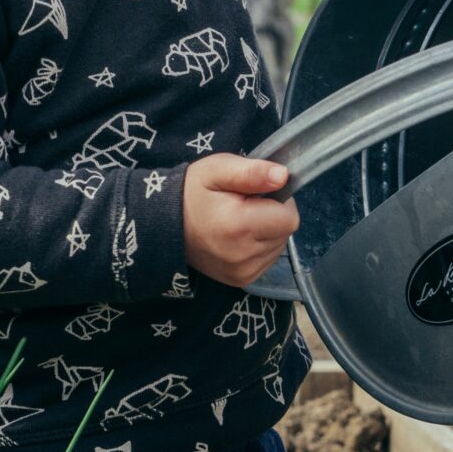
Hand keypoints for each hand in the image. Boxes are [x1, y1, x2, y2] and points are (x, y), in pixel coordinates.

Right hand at [183, 154, 298, 286]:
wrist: (163, 225)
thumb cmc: (191, 193)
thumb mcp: (217, 170)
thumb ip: (252, 172)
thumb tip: (284, 176)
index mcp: (239, 226)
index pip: (289, 218)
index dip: (279, 200)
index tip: (256, 194)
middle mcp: (243, 255)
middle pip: (285, 233)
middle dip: (272, 216)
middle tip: (244, 206)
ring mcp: (242, 272)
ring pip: (278, 246)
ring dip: (267, 232)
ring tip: (239, 221)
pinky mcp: (241, 280)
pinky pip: (268, 259)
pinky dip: (259, 246)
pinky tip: (239, 237)